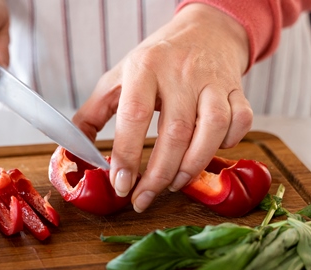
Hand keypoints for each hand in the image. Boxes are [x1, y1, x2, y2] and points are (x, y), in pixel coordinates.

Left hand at [73, 4, 252, 212]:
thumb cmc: (156, 60)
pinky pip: (240, 123)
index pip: (135, 116)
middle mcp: (181, 73)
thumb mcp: (117, 78)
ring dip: (193, 165)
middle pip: (175, 131)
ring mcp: (213, 81)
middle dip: (159, 174)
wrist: (205, 30)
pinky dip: (228, 144)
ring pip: (212, 129)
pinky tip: (208, 153)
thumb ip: (92, 114)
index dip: (127, 155)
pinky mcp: (237, 89)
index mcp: (144, 68)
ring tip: (174, 184)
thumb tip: (70, 151)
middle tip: (144, 198)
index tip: (121, 185)